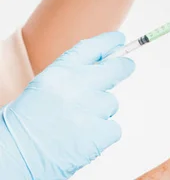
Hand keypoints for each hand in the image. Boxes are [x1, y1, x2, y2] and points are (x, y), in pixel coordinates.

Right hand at [0, 32, 134, 179]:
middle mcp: (79, 85)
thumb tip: (97, 73)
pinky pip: (113, 128)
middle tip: (126, 67)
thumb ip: (69, 80)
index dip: (109, 43)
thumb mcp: (42, 90)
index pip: (92, 48)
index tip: (119, 40)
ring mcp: (91, 108)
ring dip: (100, 112)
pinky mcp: (100, 131)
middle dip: (123, 67)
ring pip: (111, 103)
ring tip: (76, 125)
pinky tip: (83, 140)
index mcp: (59, 72)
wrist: (13, 157)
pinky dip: (103, 135)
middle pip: (116, 68)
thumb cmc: (22, 127)